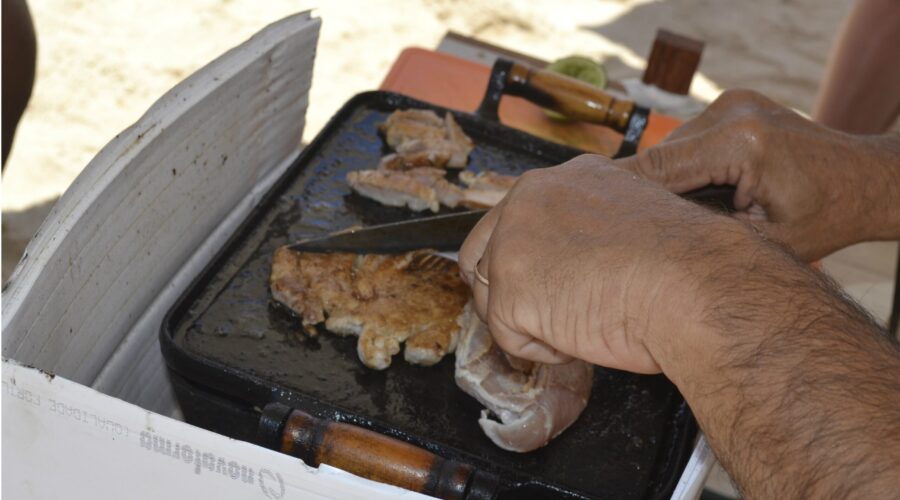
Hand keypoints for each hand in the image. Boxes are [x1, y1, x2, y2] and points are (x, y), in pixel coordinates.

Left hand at [458, 155, 751, 372]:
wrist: (697, 284)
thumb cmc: (684, 261)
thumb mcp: (629, 218)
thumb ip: (588, 226)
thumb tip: (575, 256)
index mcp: (560, 178)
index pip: (511, 221)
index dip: (525, 261)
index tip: (548, 283)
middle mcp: (526, 200)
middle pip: (482, 256)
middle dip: (509, 292)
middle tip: (552, 314)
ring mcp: (511, 245)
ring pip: (492, 299)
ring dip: (531, 322)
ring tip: (583, 321)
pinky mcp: (509, 293)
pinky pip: (509, 338)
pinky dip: (543, 351)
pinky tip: (581, 336)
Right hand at [617, 89, 899, 260]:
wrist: (867, 179)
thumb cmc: (827, 217)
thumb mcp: (763, 244)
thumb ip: (704, 237)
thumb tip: (647, 239)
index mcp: (741, 142)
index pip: (659, 170)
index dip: (621, 196)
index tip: (589, 219)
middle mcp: (732, 112)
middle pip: (661, 157)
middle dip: (643, 194)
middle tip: (615, 231)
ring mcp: (733, 103)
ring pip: (672, 149)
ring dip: (664, 182)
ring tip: (655, 220)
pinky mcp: (734, 106)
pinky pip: (690, 142)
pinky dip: (683, 169)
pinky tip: (684, 199)